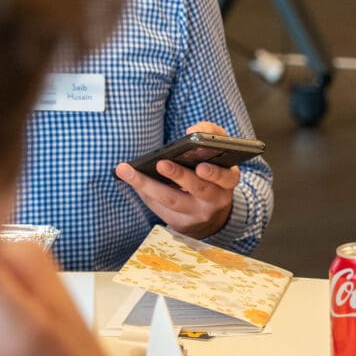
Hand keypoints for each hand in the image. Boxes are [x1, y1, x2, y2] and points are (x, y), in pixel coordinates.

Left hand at [114, 121, 238, 239]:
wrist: (212, 213)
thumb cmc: (211, 172)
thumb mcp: (218, 153)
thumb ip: (210, 134)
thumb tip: (191, 131)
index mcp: (228, 181)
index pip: (226, 177)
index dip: (214, 173)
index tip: (200, 167)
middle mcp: (215, 200)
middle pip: (197, 188)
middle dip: (179, 176)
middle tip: (161, 164)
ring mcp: (197, 215)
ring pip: (172, 200)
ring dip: (148, 185)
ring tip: (127, 171)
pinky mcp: (181, 224)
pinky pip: (160, 208)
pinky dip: (144, 193)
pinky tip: (130, 180)